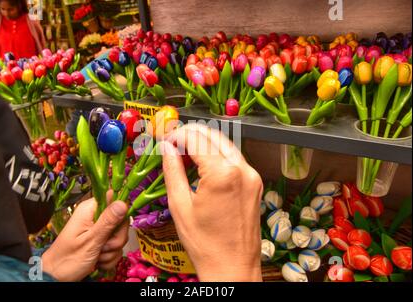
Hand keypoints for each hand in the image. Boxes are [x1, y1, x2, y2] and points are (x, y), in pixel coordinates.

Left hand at [42, 193, 128, 280]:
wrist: (57, 276)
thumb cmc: (67, 259)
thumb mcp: (90, 240)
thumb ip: (107, 222)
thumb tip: (122, 203)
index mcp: (90, 209)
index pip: (115, 199)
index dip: (120, 212)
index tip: (115, 227)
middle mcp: (95, 216)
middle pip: (121, 221)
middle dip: (116, 239)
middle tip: (103, 247)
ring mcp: (99, 229)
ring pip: (120, 236)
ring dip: (112, 250)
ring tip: (97, 255)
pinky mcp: (102, 241)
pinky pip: (116, 247)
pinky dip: (110, 257)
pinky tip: (99, 260)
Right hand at [161, 124, 262, 281]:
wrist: (233, 266)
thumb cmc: (206, 244)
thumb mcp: (180, 205)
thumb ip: (173, 171)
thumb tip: (167, 149)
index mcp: (223, 174)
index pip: (196, 139)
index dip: (177, 135)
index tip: (165, 140)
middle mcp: (242, 170)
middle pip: (213, 135)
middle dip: (191, 133)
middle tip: (173, 140)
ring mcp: (252, 176)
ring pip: (225, 144)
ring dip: (204, 142)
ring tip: (185, 151)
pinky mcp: (255, 183)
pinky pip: (234, 158)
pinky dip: (217, 154)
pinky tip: (202, 162)